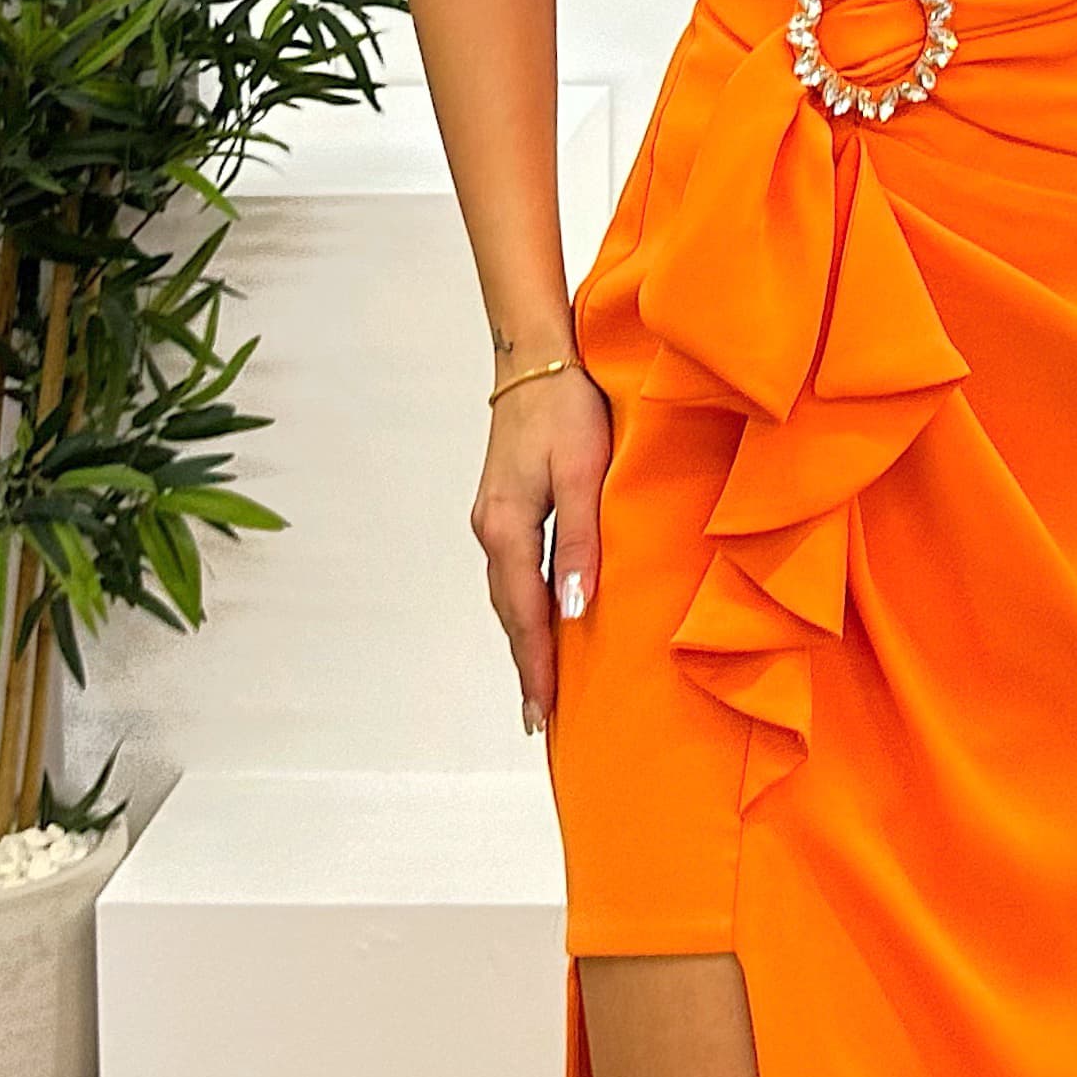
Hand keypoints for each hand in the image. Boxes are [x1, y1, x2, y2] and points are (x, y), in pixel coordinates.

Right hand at [469, 361, 612, 738]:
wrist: (535, 357)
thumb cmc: (568, 408)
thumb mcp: (585, 473)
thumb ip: (582, 542)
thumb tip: (574, 609)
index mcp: (508, 528)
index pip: (525, 616)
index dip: (537, 668)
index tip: (543, 715)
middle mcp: (491, 529)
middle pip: (509, 614)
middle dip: (526, 665)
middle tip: (540, 719)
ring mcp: (492, 518)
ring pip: (507, 594)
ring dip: (523, 639)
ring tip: (540, 683)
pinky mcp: (502, 506)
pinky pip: (512, 572)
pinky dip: (523, 605)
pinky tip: (540, 618)